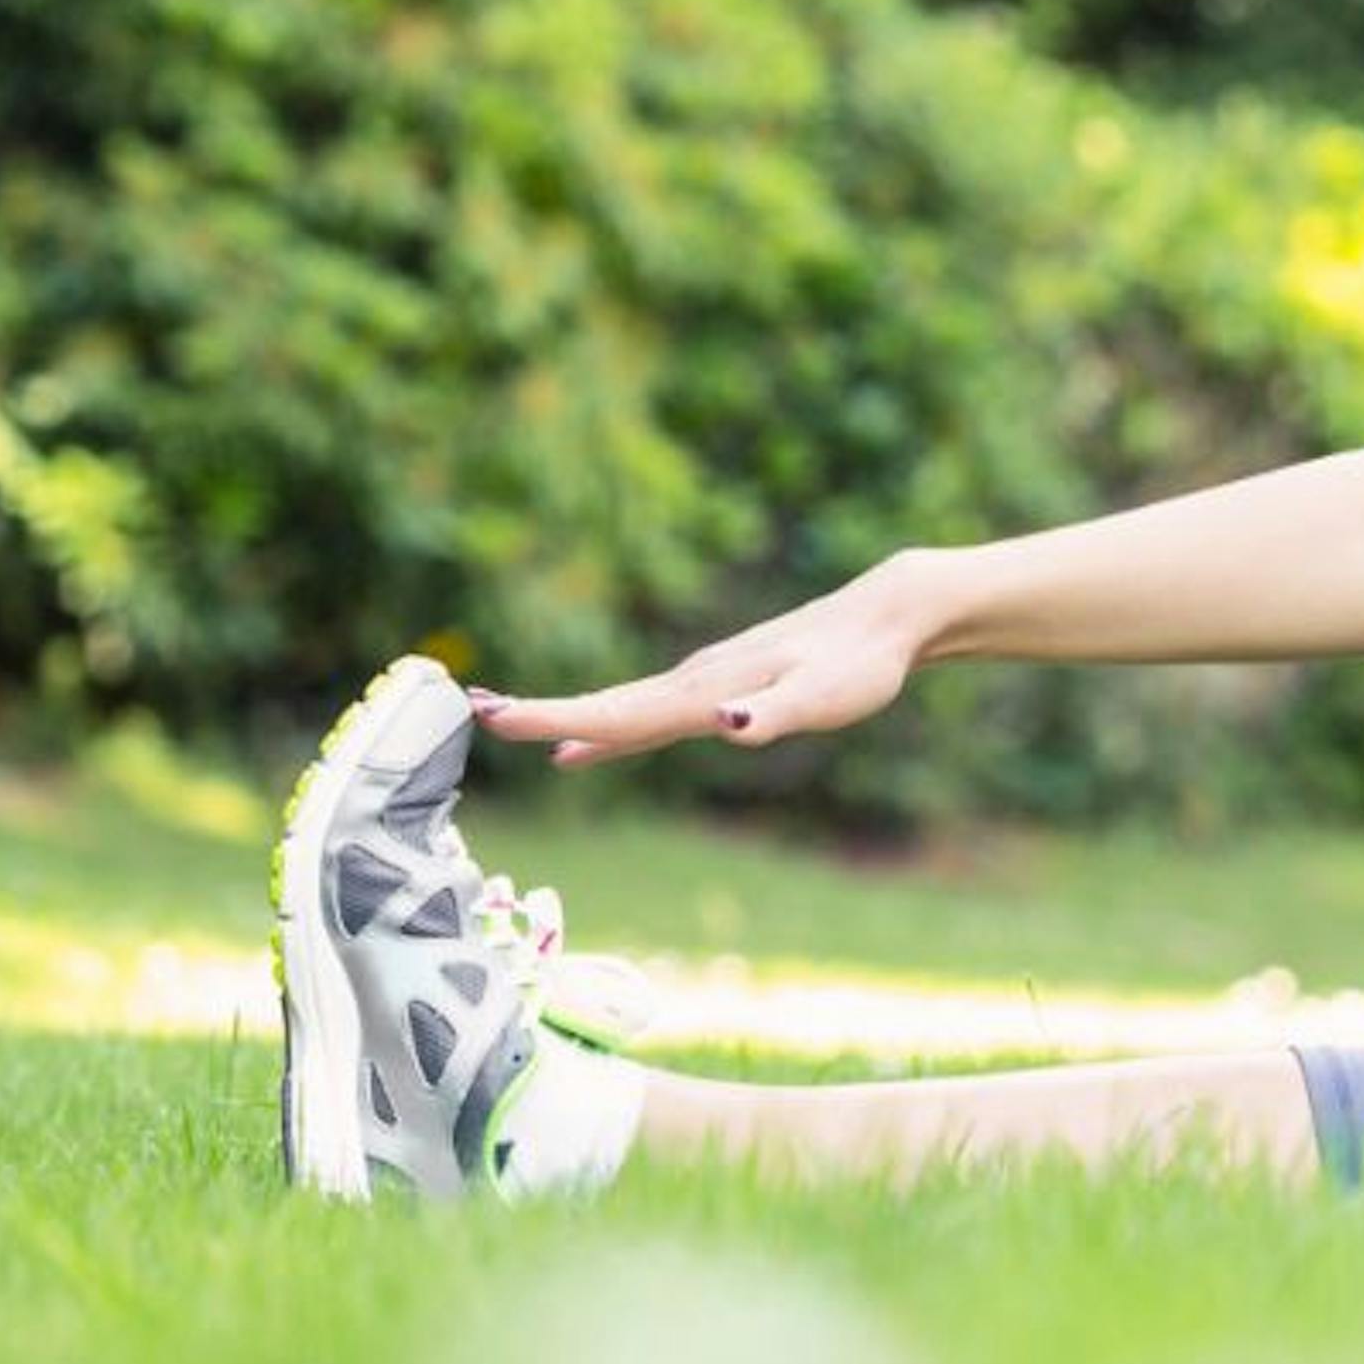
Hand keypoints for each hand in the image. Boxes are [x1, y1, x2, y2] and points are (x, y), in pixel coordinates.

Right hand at [473, 553, 944, 768]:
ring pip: (623, 707)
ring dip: (564, 719)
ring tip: (508, 726)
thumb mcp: (824, 698)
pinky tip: (586, 748)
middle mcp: (697, 682)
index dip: (557, 719)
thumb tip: (725, 725)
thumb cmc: (861, 664)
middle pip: (608, 706)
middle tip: (476, 716)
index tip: (495, 718)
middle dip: (542, 715)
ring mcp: (705, 681)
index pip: (622, 712)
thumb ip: (772, 714)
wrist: (888, 615)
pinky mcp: (721, 685)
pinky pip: (648, 711)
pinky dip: (608, 728)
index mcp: (708, 690)